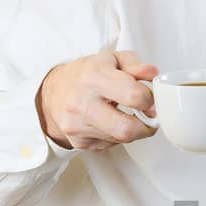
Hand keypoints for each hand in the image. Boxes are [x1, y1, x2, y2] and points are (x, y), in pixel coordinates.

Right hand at [37, 48, 159, 149]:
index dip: (149, 99)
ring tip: (125, 115)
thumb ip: (135, 65)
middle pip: (127, 129)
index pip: (133, 96)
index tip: (149, 99)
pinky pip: (110, 145)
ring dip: (131, 130)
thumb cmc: (86, 75)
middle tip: (148, 117)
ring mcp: (78, 125)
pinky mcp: (79, 142)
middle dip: (146, 126)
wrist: (54, 92)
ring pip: (121, 139)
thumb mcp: (112, 59)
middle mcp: (82, 103)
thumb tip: (152, 74)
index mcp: (93, 77)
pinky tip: (110, 122)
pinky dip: (117, 136)